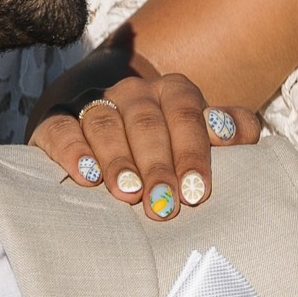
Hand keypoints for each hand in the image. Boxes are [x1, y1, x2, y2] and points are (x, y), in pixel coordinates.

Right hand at [30, 62, 263, 220]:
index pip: (185, 112)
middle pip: (146, 121)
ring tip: (126, 193)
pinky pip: (61, 129)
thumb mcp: (200, 134)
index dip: (192, 151)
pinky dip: (72, 150)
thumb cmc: (168, 143)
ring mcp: (93, 102)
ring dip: (117, 159)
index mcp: (172, 91)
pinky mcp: (55, 121)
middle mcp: (132, 91)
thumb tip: (242, 133)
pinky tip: (85, 175)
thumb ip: (231, 129)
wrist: (107, 123)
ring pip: (104, 122)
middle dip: (156, 165)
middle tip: (163, 205)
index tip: (197, 191)